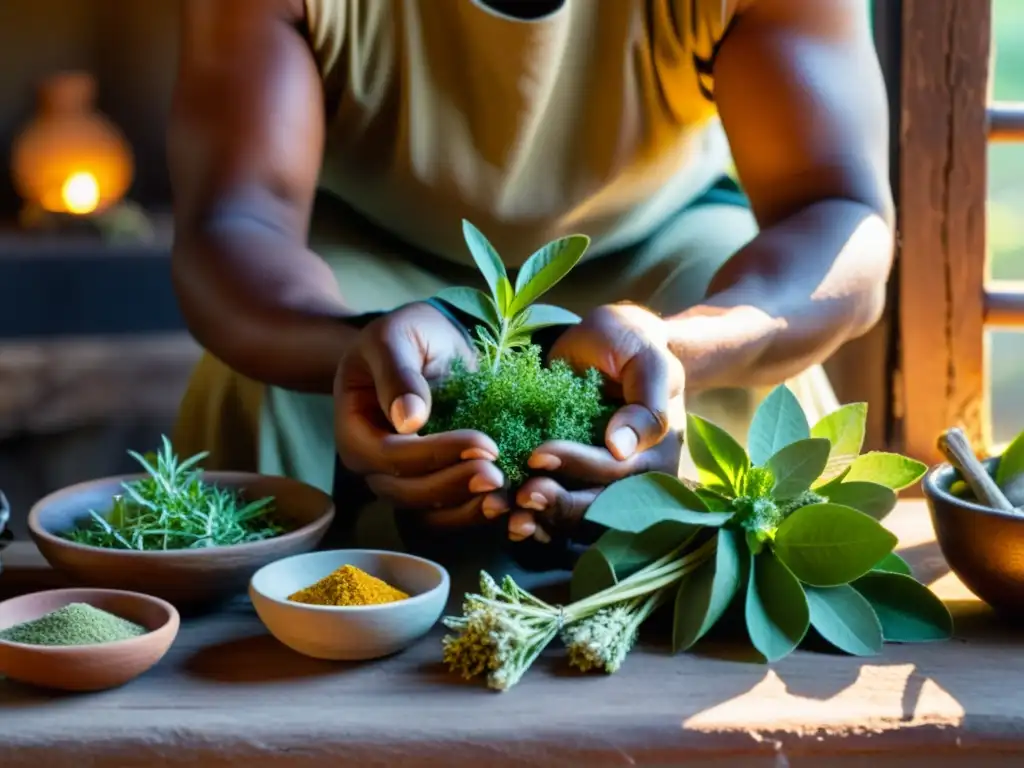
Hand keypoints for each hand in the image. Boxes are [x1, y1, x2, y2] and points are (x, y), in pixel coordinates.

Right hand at [334, 302, 503, 527]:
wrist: (433, 341)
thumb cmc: (408, 335)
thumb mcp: (394, 337)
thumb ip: (397, 374)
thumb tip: (408, 421)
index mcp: (355, 430)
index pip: (387, 455)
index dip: (433, 455)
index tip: (480, 442)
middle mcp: (374, 464)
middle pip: (406, 491)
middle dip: (453, 485)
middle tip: (497, 473)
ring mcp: (403, 478)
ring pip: (427, 510)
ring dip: (465, 507)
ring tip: (503, 493)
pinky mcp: (433, 482)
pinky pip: (446, 512)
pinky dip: (473, 512)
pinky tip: (504, 501)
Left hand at [504, 304, 685, 540]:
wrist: (608, 344)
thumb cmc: (628, 345)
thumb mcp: (647, 360)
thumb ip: (645, 404)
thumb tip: (621, 449)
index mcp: (658, 454)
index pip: (617, 471)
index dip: (577, 466)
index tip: (537, 455)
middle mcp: (637, 481)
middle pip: (599, 507)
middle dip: (557, 505)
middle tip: (519, 496)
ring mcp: (607, 489)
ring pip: (579, 522)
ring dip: (544, 523)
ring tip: (510, 516)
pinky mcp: (580, 488)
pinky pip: (563, 520)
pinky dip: (539, 525)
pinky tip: (513, 522)